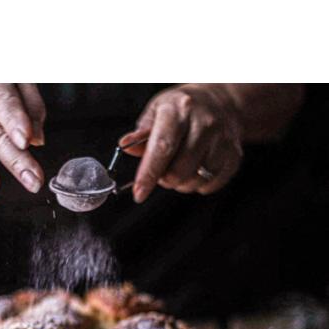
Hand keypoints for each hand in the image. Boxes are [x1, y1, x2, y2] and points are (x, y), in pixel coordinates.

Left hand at [119, 84, 243, 201]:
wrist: (222, 102)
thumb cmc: (182, 110)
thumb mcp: (157, 111)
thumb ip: (142, 132)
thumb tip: (127, 146)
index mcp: (179, 109)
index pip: (162, 147)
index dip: (149, 174)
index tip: (139, 193)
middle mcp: (204, 122)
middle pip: (178, 171)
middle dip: (165, 179)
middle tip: (164, 169)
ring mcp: (223, 140)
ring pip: (195, 181)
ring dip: (182, 183)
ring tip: (181, 166)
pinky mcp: (234, 155)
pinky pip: (210, 185)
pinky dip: (199, 184)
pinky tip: (197, 168)